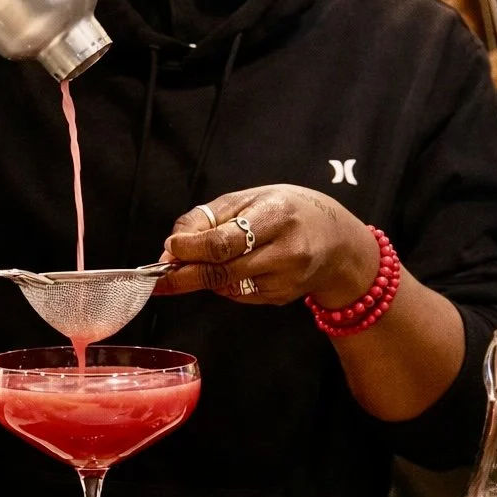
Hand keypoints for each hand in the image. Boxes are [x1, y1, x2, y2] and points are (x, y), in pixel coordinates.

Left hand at [155, 185, 379, 307]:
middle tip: (159, 278)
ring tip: (198, 263)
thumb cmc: (287, 211)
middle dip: (184, 276)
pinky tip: (234, 268)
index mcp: (276, 216)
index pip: (223, 242)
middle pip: (221, 271)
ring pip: (226, 287)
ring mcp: (286, 279)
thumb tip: (171, 248)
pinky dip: (225, 285)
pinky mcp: (282, 297)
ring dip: (203, 279)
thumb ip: (207, 220)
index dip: (190, 249)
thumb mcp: (249, 199)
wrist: (337, 240)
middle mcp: (285, 251)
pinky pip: (239, 295)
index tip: (170, 249)